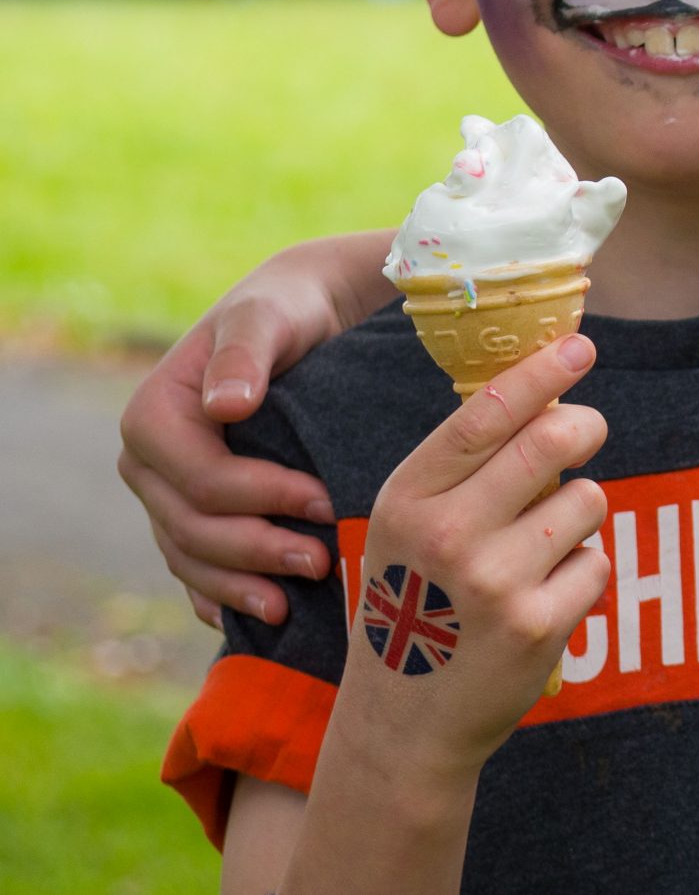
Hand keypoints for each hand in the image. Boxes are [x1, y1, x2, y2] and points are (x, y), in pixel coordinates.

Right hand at [118, 233, 394, 625]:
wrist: (302, 316)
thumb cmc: (285, 310)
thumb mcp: (268, 315)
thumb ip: (245, 352)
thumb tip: (226, 404)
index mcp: (154, 417)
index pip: (200, 479)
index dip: (258, 498)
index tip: (320, 502)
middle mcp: (149, 462)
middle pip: (193, 527)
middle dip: (255, 551)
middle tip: (321, 562)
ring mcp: (168, 494)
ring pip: (191, 557)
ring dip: (238, 586)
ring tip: (293, 605)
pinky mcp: (196, 514)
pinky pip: (197, 568)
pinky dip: (223, 596)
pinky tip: (259, 616)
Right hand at [335, 335, 610, 774]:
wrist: (404, 719)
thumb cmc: (415, 601)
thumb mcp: (410, 526)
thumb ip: (464, 466)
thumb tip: (547, 390)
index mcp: (408, 499)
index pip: (486, 414)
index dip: (541, 372)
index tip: (579, 346)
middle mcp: (447, 535)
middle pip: (554, 440)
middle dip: (585, 424)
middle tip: (587, 427)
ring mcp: (494, 582)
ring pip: (588, 499)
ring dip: (579, 512)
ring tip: (537, 547)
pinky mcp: (538, 624)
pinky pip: (598, 560)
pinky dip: (583, 572)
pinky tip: (542, 599)